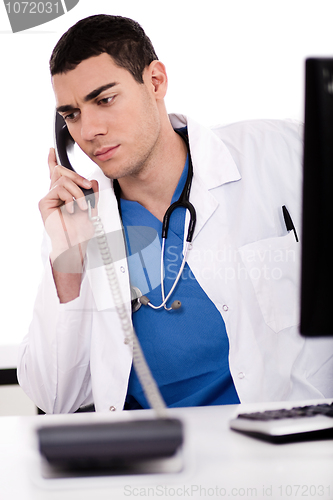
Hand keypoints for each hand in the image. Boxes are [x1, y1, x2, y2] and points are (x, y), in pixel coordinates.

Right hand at [39, 148, 98, 271]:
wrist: (75, 244)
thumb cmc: (81, 231)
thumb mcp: (92, 207)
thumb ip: (92, 192)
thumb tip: (91, 181)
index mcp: (64, 194)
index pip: (56, 174)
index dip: (52, 160)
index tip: (51, 150)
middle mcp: (54, 194)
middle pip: (61, 170)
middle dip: (78, 177)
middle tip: (87, 188)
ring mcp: (48, 197)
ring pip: (64, 179)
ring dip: (78, 192)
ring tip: (82, 206)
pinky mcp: (44, 202)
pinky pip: (60, 188)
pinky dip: (71, 198)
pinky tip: (73, 209)